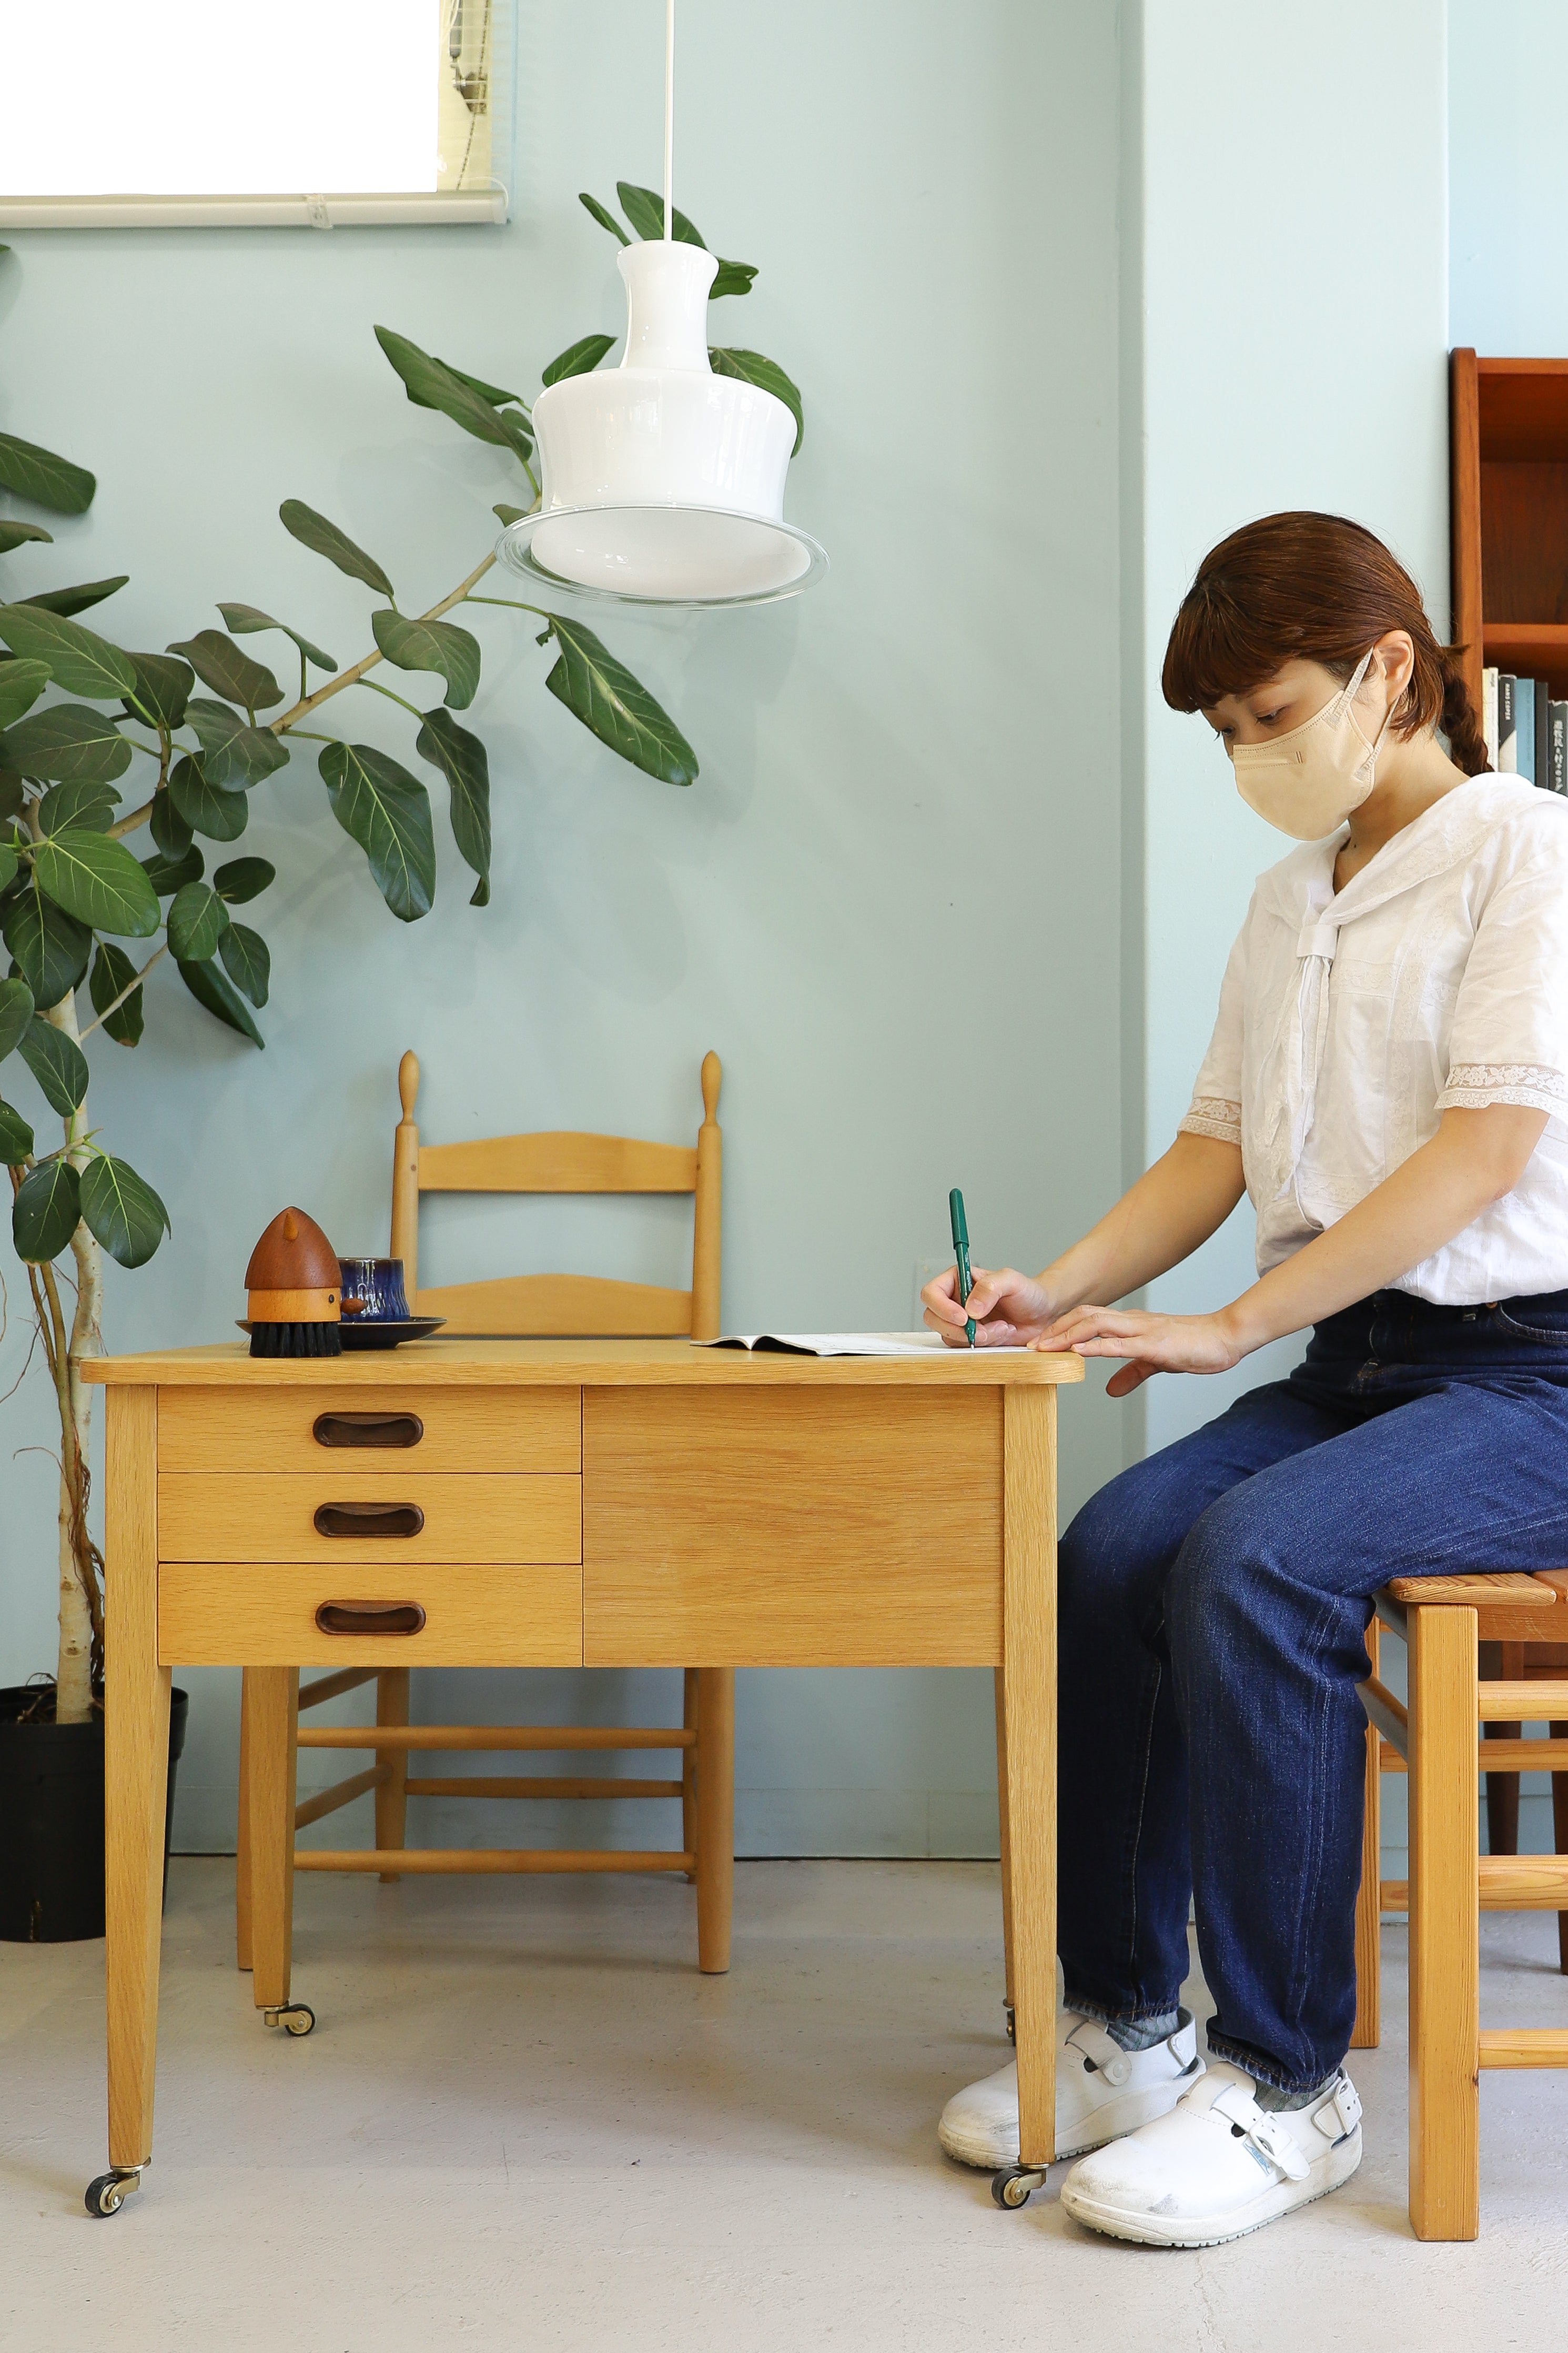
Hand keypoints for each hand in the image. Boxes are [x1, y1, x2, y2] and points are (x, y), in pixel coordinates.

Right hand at [922, 1264, 1052, 1347]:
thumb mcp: (1012, 1281)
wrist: (1042, 1314)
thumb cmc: (1027, 1292)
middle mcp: (955, 1300)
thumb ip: (990, 1287)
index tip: (963, 1317)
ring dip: (976, 1337)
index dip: (941, 1307)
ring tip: (1001, 1327)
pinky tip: (1000, 1334)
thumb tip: (970, 1308)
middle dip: (957, 1329)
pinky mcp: (970, 1338)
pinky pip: (964, 1347)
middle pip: (933, 1317)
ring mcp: (961, 1321)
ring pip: (949, 1336)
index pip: (931, 1292)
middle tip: (982, 1330)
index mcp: (958, 1280)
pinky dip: (983, 1344)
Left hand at [1036, 1304, 1241, 1395]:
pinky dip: (1096, 1346)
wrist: (1225, 1338)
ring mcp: (1142, 1330)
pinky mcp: (1154, 1344)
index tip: (1040, 1343)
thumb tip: (1110, 1390)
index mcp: (1130, 1324)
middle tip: (1029, 1346)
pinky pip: (1120, 1344)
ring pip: (1096, 1324)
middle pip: (1084, 1317)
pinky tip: (1078, 1351)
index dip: (1062, 1329)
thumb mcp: (1155, 1363)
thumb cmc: (1194, 1347)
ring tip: (1044, 1347)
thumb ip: (1131, 1374)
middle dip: (1055, 1330)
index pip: (1088, 1319)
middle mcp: (1131, 1322)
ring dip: (1067, 1335)